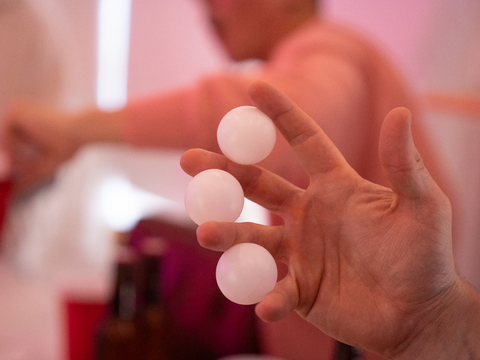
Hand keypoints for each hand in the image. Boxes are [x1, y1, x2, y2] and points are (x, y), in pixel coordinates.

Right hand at [181, 81, 468, 357]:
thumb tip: (400, 113)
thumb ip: (404, 165)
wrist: (418, 312)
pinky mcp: (299, 288)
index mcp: (334, 186)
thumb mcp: (421, 206)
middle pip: (258, 185)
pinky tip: (268, 304)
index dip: (281, 115)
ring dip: (229, 234)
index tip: (254, 87)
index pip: (304, 141)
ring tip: (206, 231)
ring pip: (254, 237)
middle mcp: (308, 213)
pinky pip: (276, 290)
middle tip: (189, 160)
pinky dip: (269, 296)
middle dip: (223, 171)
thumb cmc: (424, 256)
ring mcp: (300, 251)